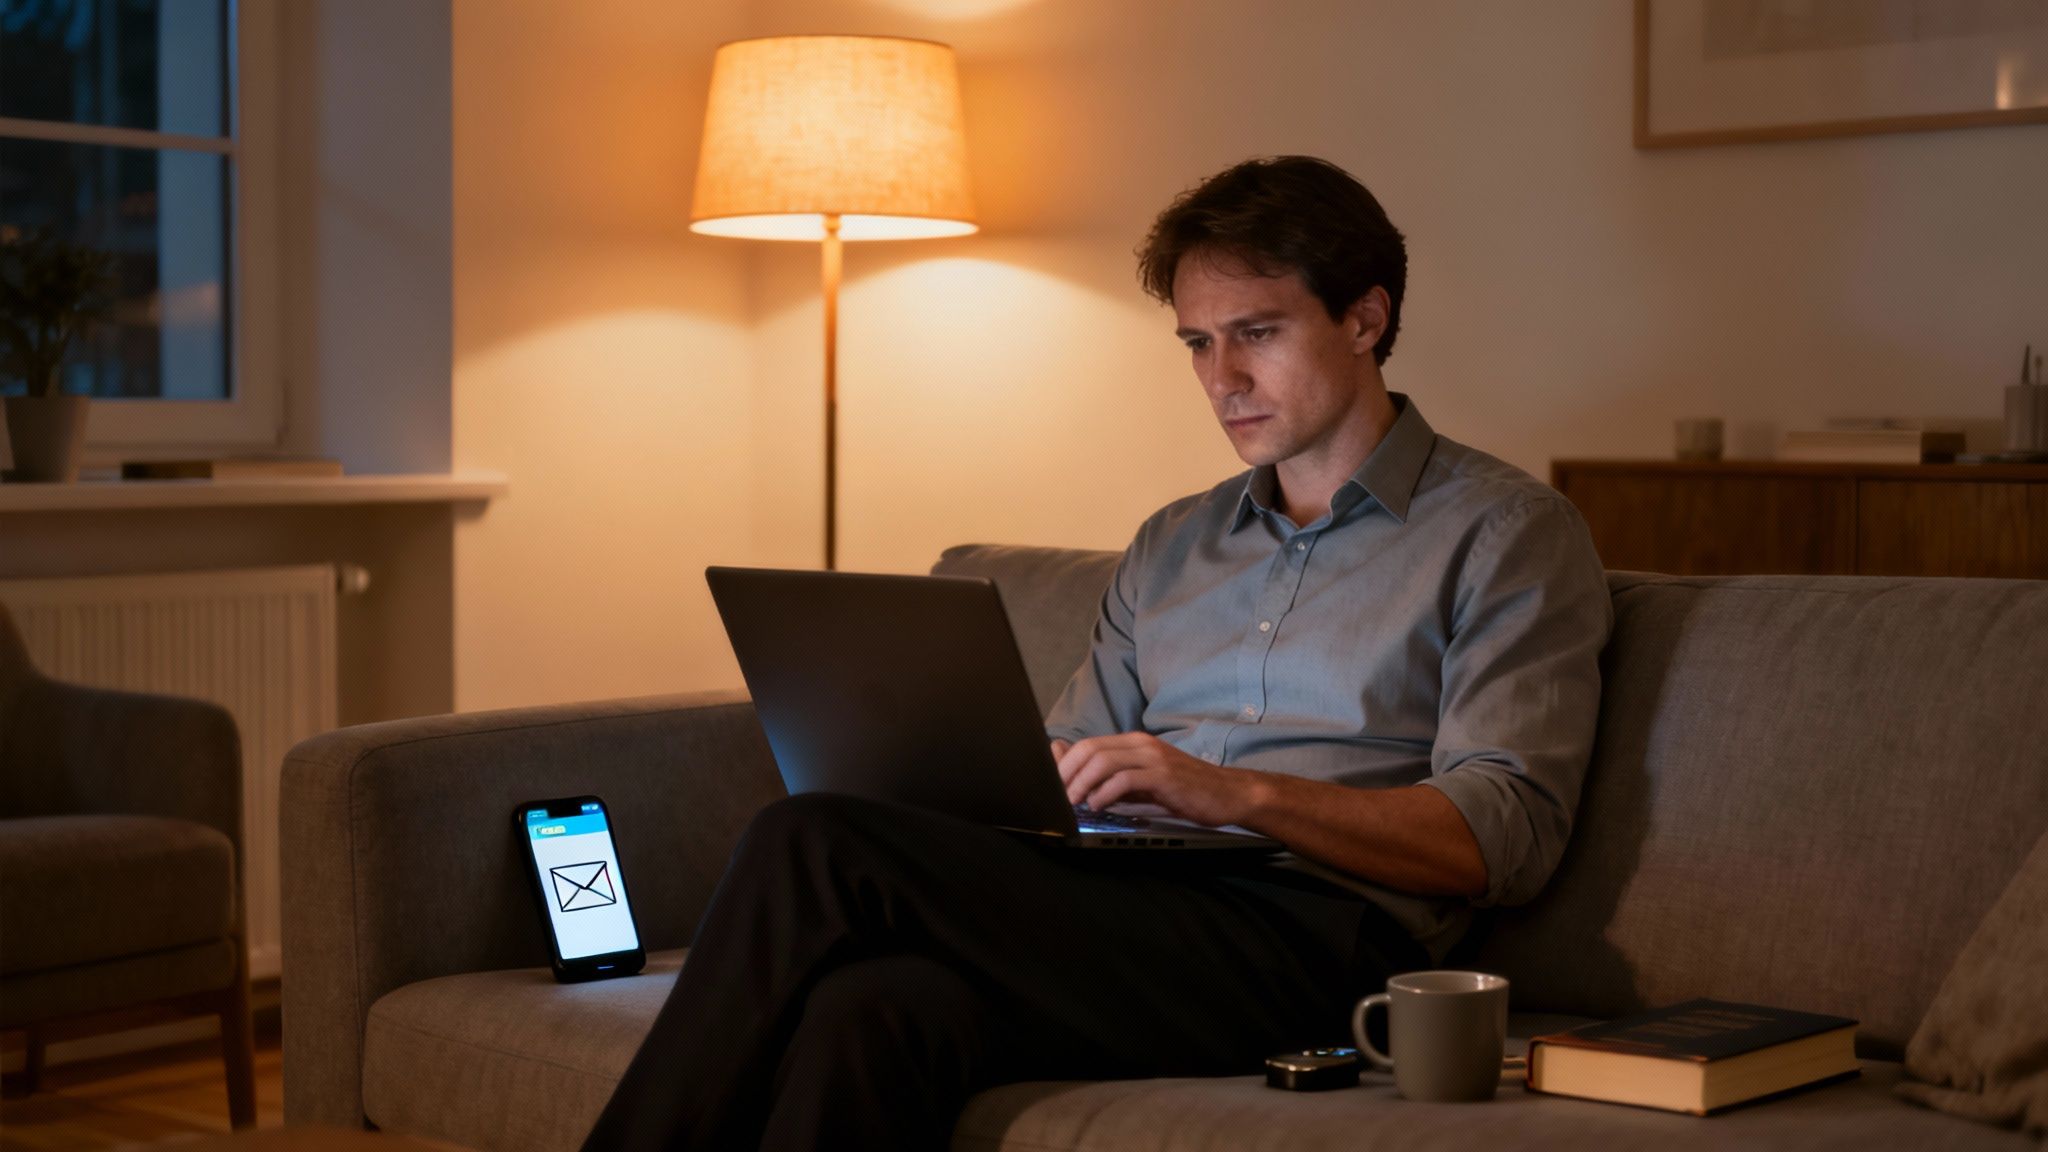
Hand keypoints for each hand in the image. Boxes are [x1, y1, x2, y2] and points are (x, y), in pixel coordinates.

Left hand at [1054, 733, 1265, 827]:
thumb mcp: (1141, 782)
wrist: (1227, 794)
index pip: (1087, 746)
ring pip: (1104, 761)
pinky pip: (1126, 779)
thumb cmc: (1182, 790)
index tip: (1052, 787)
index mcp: (1133, 743)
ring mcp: (1153, 758)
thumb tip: (1076, 770)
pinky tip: (1098, 806)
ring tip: (1073, 802)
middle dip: (1066, 774)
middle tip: (1057, 797)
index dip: (1064, 766)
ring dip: (1082, 784)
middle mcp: (1141, 744)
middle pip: (1090, 750)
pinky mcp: (1164, 776)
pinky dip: (1105, 793)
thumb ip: (1110, 776)